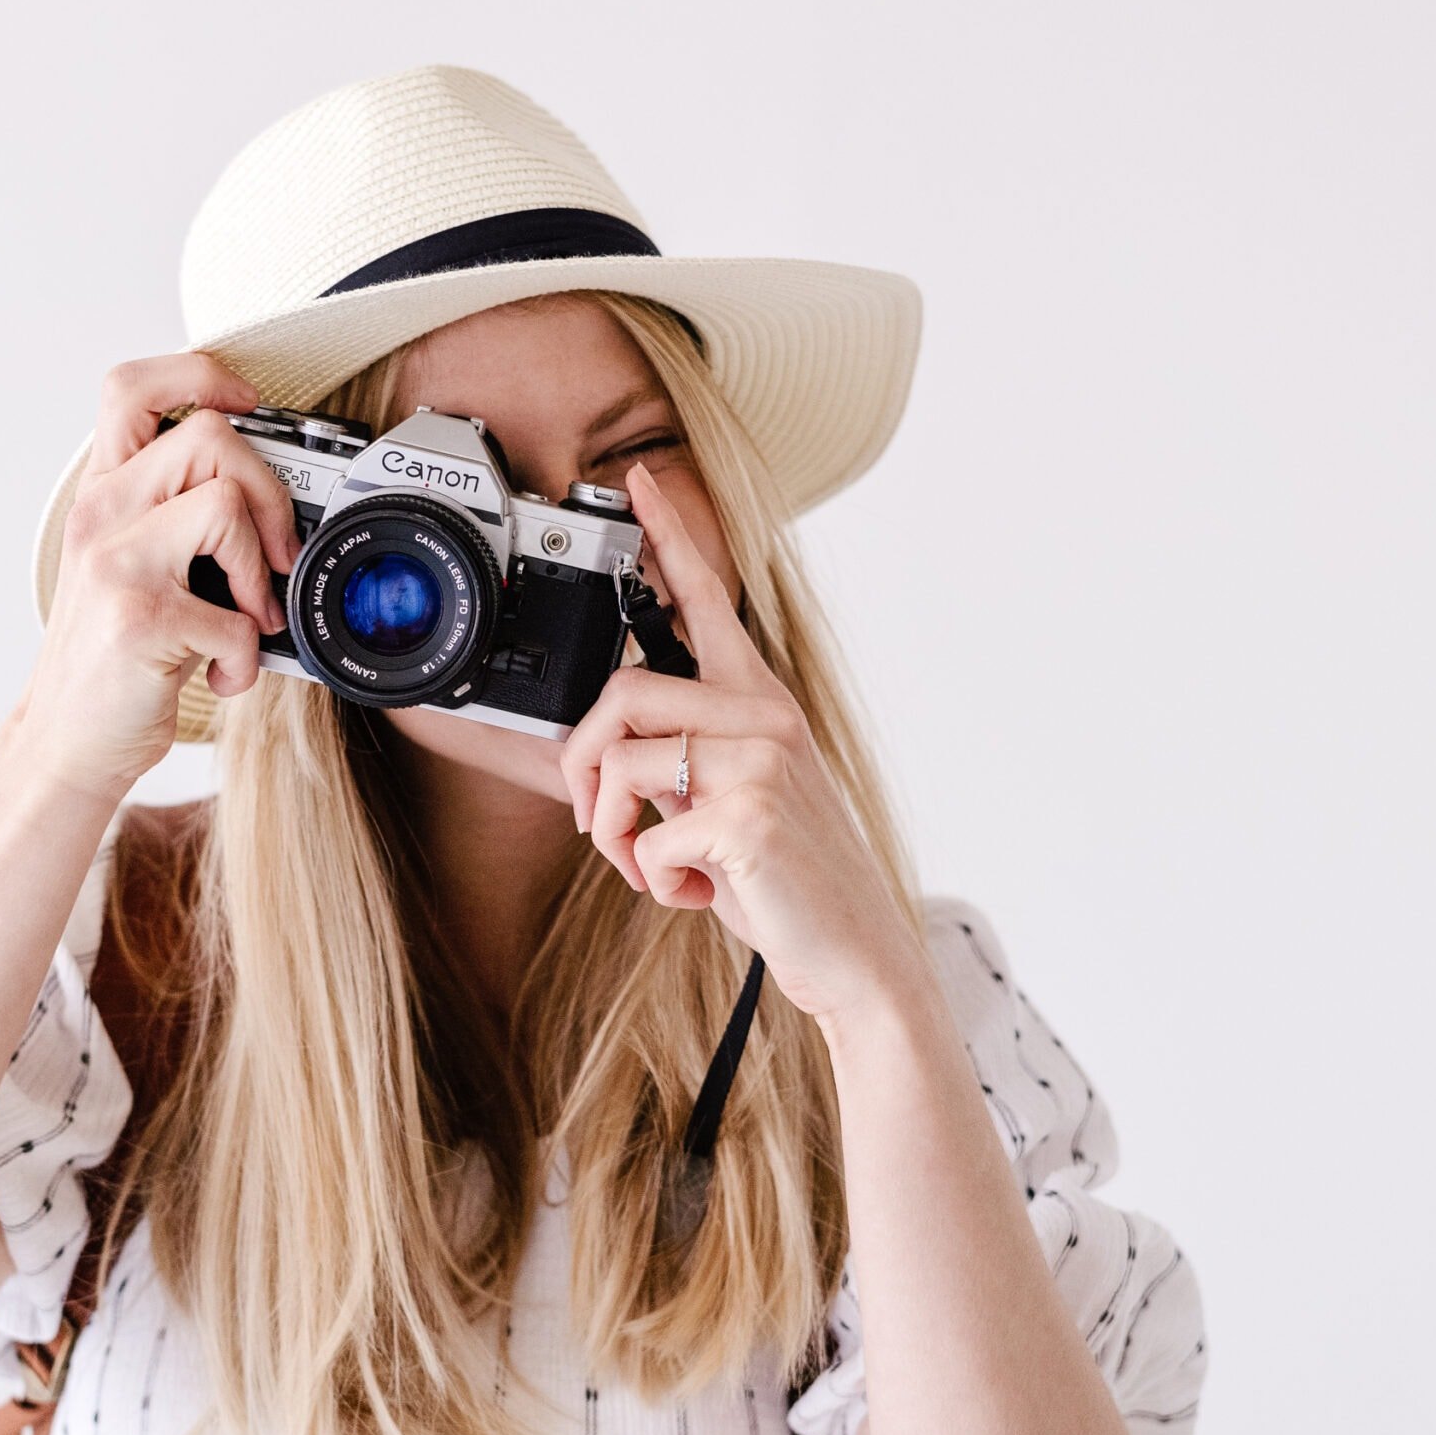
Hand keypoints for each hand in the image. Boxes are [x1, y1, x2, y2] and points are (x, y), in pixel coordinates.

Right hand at [8, 353, 296, 800]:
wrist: (66, 740)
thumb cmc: (113, 655)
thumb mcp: (132, 565)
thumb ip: (178, 518)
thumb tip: (274, 497)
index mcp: (104, 493)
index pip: (133, 386)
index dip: (202, 376)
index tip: (250, 408)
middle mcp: (102, 515)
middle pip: (209, 435)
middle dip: (269, 493)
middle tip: (276, 557)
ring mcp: (116, 564)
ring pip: (226, 505)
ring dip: (262, 571)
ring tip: (248, 617)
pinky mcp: (140, 620)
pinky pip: (237, 616)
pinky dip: (247, 658)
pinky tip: (221, 673)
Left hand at [557, 463, 923, 1033]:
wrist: (856, 953)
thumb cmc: (790, 883)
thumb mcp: (736, 802)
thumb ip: (687, 760)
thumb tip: (612, 752)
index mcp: (761, 706)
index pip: (709, 599)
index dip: (671, 535)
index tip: (639, 481)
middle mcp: (764, 719)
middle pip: (620, 692)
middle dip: (579, 766)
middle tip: (594, 822)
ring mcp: (759, 764)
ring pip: (619, 765)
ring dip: (610, 836)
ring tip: (653, 870)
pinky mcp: (746, 818)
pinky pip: (645, 839)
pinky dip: (651, 881)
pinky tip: (697, 895)